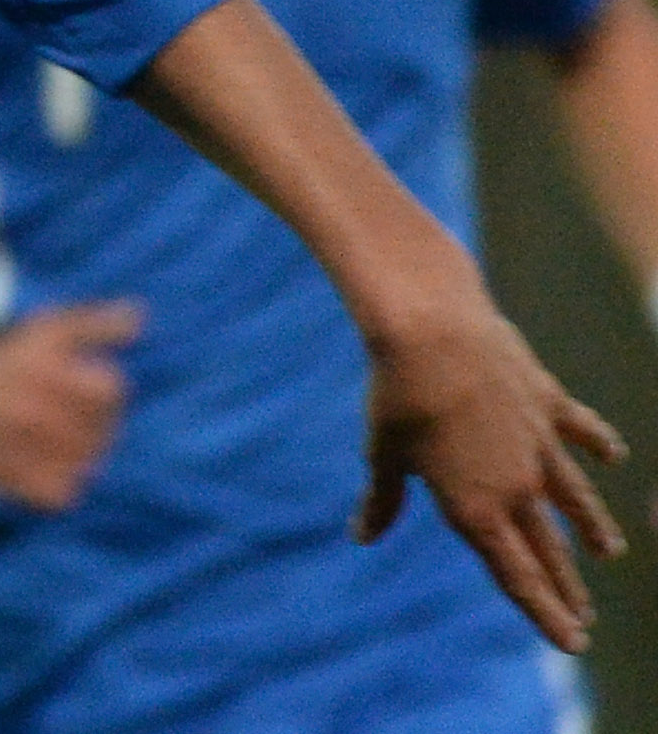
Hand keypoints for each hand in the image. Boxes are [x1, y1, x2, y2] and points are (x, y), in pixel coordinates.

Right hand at [0, 300, 141, 510]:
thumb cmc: (10, 364)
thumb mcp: (46, 332)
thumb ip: (94, 324)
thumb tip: (140, 315)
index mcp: (42, 370)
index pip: (110, 391)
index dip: (106, 390)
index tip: (86, 385)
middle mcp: (30, 409)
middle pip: (104, 431)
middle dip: (99, 425)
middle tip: (73, 416)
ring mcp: (20, 448)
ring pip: (88, 463)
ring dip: (84, 454)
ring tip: (63, 439)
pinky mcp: (11, 480)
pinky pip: (64, 493)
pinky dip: (63, 482)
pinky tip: (48, 463)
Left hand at [354, 268, 626, 653]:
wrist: (433, 333)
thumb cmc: (397, 396)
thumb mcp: (383, 454)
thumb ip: (382, 500)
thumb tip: (361, 537)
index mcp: (476, 509)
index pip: (518, 577)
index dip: (545, 614)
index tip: (573, 644)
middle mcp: (517, 487)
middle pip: (548, 550)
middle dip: (566, 588)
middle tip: (586, 618)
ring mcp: (540, 446)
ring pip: (575, 499)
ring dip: (591, 527)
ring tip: (607, 552)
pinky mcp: (549, 404)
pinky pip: (580, 430)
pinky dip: (598, 442)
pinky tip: (614, 455)